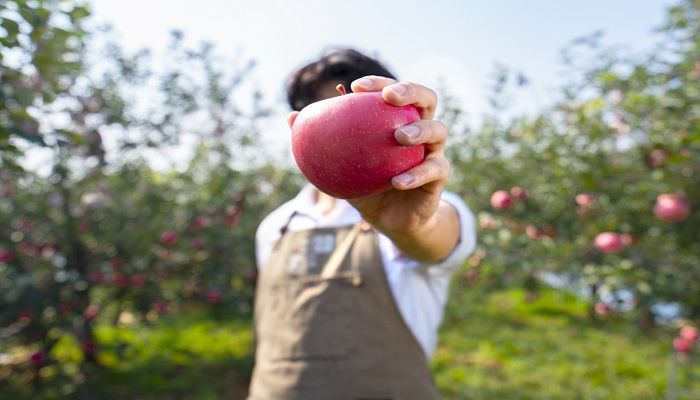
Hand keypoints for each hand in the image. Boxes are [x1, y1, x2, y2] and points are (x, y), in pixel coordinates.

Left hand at [286, 76, 458, 261]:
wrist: (390, 219)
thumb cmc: (366, 184)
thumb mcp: (341, 164)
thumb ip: (322, 141)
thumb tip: (291, 117)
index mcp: (399, 119)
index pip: (395, 92)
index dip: (379, 83)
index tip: (355, 87)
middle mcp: (421, 130)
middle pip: (427, 99)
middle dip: (411, 91)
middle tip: (390, 97)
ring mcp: (433, 152)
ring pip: (438, 131)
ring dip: (420, 129)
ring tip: (400, 136)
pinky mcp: (438, 178)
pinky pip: (434, 171)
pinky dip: (416, 174)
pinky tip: (398, 181)